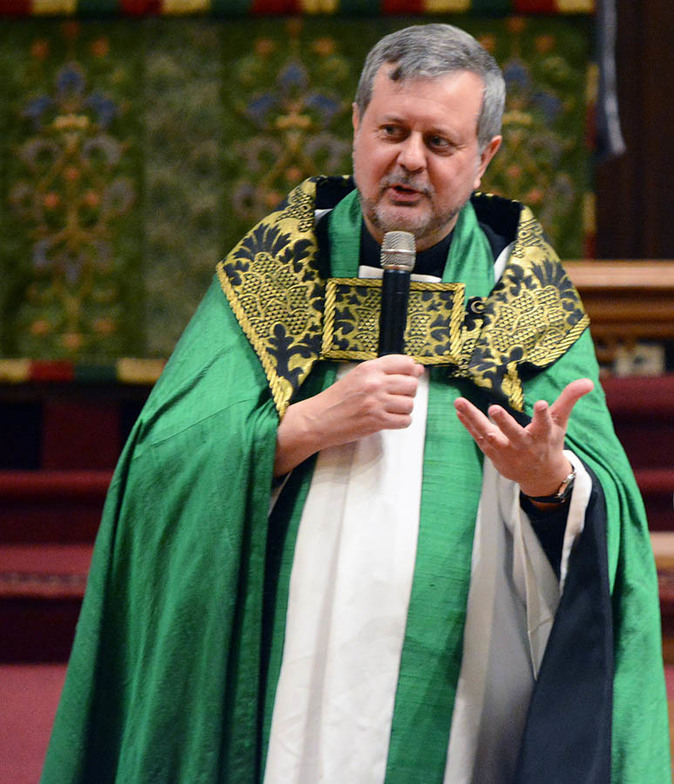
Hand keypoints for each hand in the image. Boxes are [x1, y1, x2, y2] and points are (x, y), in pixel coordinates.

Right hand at [274, 355, 423, 476]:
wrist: (319, 419)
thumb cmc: (338, 398)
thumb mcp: (358, 376)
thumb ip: (385, 371)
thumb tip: (418, 369)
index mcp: (369, 368)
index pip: (405, 363)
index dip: (410, 371)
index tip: (406, 378)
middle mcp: (375, 383)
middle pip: (412, 384)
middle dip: (408, 392)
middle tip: (394, 397)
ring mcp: (377, 402)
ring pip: (410, 404)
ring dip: (403, 409)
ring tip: (390, 410)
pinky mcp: (377, 421)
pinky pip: (405, 421)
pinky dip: (400, 422)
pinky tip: (389, 419)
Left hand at [453, 378, 593, 496]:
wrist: (539, 475)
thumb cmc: (549, 442)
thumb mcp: (560, 421)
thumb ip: (569, 400)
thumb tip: (589, 381)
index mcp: (543, 436)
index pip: (544, 424)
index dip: (542, 415)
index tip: (541, 404)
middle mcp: (524, 445)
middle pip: (513, 433)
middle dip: (504, 422)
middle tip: (494, 408)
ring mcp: (507, 451)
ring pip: (489, 435)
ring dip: (474, 419)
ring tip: (460, 402)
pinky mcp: (493, 454)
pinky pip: (478, 438)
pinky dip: (468, 424)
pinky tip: (458, 410)